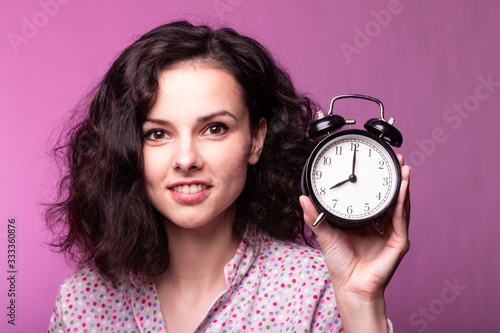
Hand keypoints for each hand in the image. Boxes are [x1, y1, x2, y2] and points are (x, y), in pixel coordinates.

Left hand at [300, 154, 409, 328]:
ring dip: (403, 185)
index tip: (374, 160)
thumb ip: (315, 216)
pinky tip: (403, 189)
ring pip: (400, 204)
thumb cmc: (340, 264)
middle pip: (391, 196)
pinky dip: (402, 203)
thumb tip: (302, 198)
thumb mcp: (325, 234)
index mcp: (366, 221)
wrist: (350, 287)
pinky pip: (401, 218)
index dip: (375, 179)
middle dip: (394, 177)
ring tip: (403, 168)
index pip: (373, 195)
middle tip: (395, 157)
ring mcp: (392, 232)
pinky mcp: (399, 242)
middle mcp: (381, 224)